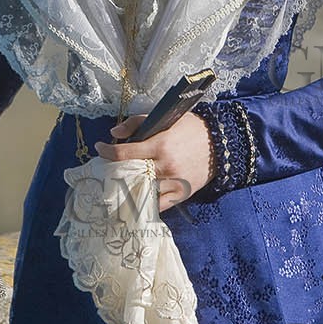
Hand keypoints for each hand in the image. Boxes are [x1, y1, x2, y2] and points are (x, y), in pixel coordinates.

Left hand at [95, 112, 212, 211]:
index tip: (100, 148)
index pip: (125, 153)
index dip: (107, 152)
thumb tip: (114, 134)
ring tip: (116, 185)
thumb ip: (137, 123)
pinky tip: (135, 199)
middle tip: (105, 169)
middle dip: (113, 172)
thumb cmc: (191, 128)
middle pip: (129, 175)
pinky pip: (158, 205)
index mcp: (160, 144)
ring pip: (141, 192)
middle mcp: (165, 166)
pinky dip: (145, 203)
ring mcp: (173, 182)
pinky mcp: (181, 194)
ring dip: (126, 188)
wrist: (221, 144)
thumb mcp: (166, 118)